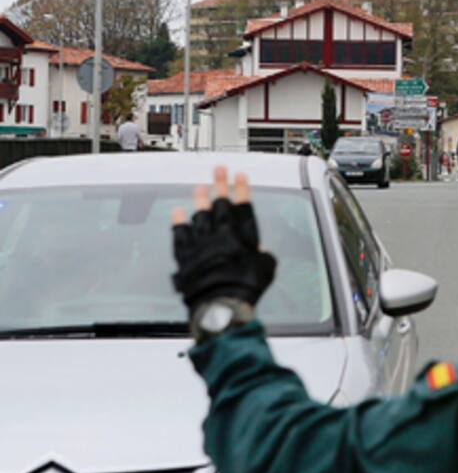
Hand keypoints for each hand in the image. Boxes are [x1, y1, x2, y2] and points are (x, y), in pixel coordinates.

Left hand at [171, 167, 276, 313]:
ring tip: (200, 187)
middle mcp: (221, 234)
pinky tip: (177, 212)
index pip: (243, 205)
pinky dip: (178, 222)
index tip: (239, 176)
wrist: (221, 302)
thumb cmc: (245, 286)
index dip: (241, 188)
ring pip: (200, 214)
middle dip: (220, 184)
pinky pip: (180, 233)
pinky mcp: (186, 254)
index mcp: (242, 236)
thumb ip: (262, 255)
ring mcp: (202, 242)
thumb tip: (261, 253)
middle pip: (221, 203)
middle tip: (218, 170)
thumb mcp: (265, 268)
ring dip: (200, 199)